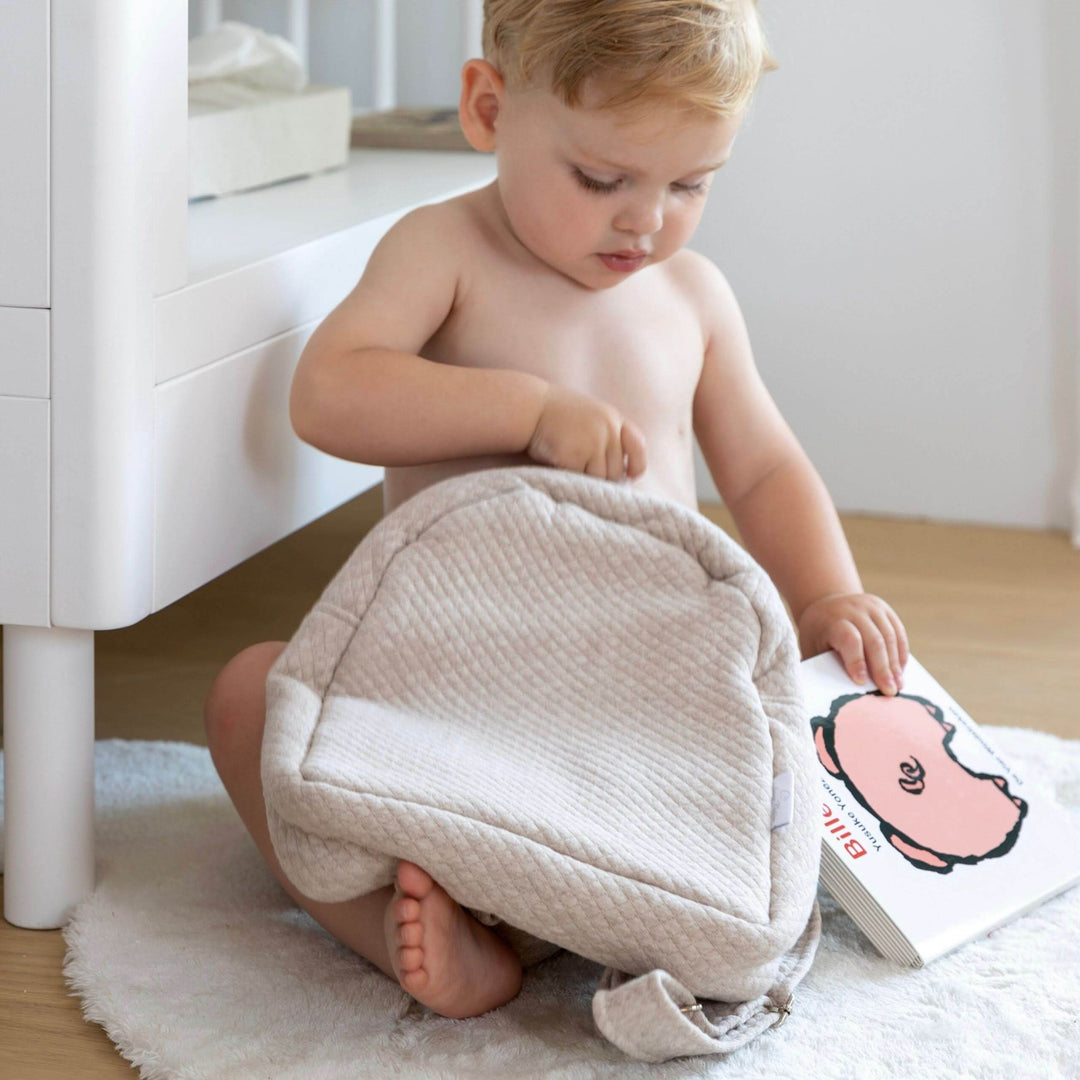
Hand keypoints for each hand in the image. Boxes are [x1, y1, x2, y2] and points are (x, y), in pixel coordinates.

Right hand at [526, 384, 646, 480]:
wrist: (528, 407)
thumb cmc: (555, 414)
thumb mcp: (589, 416)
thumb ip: (607, 435)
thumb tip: (622, 473)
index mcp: (613, 418)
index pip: (637, 446)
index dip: (637, 465)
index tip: (630, 476)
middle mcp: (607, 429)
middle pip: (616, 471)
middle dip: (602, 477)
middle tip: (582, 472)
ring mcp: (592, 443)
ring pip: (599, 479)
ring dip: (585, 479)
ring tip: (568, 466)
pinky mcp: (575, 456)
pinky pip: (579, 480)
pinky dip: (570, 479)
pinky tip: (558, 465)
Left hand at [796, 592, 909, 694]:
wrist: (826, 605)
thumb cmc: (817, 634)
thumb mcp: (812, 647)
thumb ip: (825, 665)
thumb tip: (835, 693)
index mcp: (832, 619)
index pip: (849, 639)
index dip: (856, 661)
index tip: (861, 682)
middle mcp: (853, 609)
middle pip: (874, 640)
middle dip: (883, 668)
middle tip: (889, 691)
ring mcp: (871, 606)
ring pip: (890, 636)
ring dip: (895, 663)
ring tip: (898, 685)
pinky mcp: (884, 608)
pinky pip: (898, 631)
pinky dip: (901, 652)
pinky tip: (900, 670)